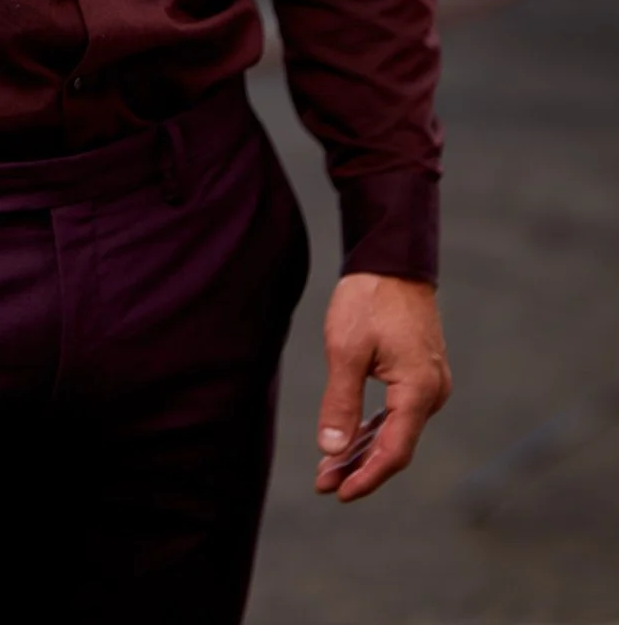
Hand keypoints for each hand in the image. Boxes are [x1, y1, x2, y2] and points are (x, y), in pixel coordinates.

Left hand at [315, 272, 450, 500]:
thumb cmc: (369, 300)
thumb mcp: (346, 349)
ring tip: (329, 468)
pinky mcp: (420, 375)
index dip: (366, 478)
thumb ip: (341, 402)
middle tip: (322, 483)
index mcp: (418, 391)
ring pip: (396, 431)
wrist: (391, 261)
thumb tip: (332, 450)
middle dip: (359, 467)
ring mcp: (429, 385)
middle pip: (395, 446)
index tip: (338, 493)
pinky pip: (398, 412)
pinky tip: (351, 440)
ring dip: (364, 449)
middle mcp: (431, 393)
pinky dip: (374, 428)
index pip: (394, 452)